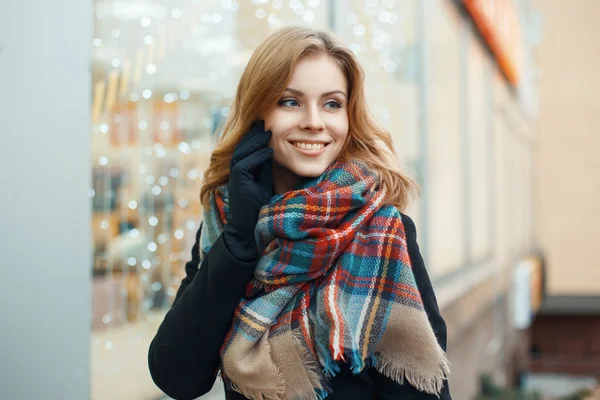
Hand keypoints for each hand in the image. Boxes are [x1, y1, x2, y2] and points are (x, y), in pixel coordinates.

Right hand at [223, 120, 272, 260]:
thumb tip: (274, 150)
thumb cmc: (258, 205)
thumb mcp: (264, 180)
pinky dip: (257, 156)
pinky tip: (269, 150)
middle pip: (243, 146)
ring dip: (255, 141)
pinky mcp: (237, 182)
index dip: (256, 136)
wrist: (247, 226)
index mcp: (242, 168)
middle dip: (253, 133)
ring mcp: (235, 176)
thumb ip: (265, 167)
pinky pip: (245, 164)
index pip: (247, 147)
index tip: (267, 124)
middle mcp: (236, 170)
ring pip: (243, 152)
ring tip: (268, 131)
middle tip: (265, 120)